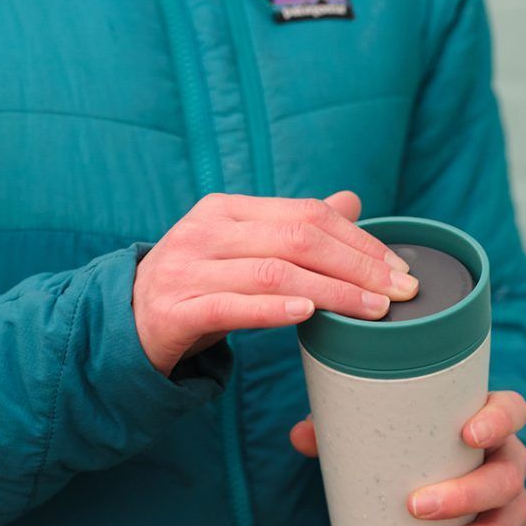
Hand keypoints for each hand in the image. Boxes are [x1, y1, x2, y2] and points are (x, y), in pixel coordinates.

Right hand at [132, 191, 419, 376]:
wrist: (127, 323)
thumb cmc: (198, 286)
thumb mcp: (243, 249)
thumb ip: (293, 227)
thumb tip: (351, 201)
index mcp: (227, 210)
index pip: (307, 215)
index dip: (359, 241)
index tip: (398, 269)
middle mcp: (206, 231)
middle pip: (297, 239)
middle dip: (357, 267)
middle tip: (398, 294)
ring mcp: (187, 269)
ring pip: (272, 272)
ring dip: (331, 292)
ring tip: (371, 310)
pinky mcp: (175, 311)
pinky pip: (232, 307)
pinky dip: (273, 309)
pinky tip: (308, 314)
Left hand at [290, 390, 525, 525]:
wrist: (431, 476)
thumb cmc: (406, 443)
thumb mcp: (379, 428)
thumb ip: (341, 425)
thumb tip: (301, 436)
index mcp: (491, 422)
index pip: (512, 411)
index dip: (500, 421)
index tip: (466, 433)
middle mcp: (511, 463)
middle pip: (506, 481)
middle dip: (464, 497)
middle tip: (413, 506)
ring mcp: (512, 509)